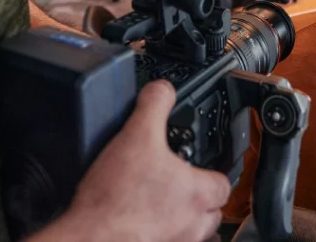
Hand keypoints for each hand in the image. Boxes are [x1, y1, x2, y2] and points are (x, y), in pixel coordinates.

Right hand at [38, 81, 230, 241]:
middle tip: (181, 184)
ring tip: (162, 204)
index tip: (203, 164)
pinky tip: (141, 221)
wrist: (90, 238)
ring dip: (183, 219)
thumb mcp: (136, 135)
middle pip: (212, 213)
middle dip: (201, 199)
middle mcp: (193, 226)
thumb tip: (162, 89)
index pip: (224, 183)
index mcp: (198, 194)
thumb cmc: (115, 200)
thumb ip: (154, 105)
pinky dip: (162, 233)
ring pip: (193, 233)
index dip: (214, 170)